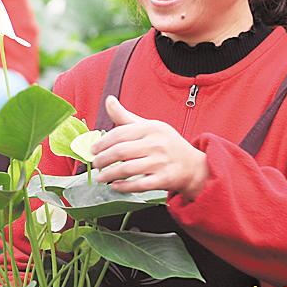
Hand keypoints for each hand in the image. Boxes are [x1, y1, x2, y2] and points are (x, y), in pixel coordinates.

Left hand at [91, 96, 208, 197]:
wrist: (193, 166)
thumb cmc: (166, 144)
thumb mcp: (148, 126)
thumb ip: (125, 117)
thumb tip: (108, 100)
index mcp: (151, 128)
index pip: (120, 133)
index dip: (102, 143)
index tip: (92, 150)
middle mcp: (157, 144)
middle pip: (120, 151)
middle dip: (103, 159)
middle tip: (95, 164)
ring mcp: (161, 162)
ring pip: (127, 169)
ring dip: (109, 174)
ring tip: (101, 177)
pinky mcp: (164, 179)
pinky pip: (139, 184)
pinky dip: (124, 186)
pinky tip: (115, 186)